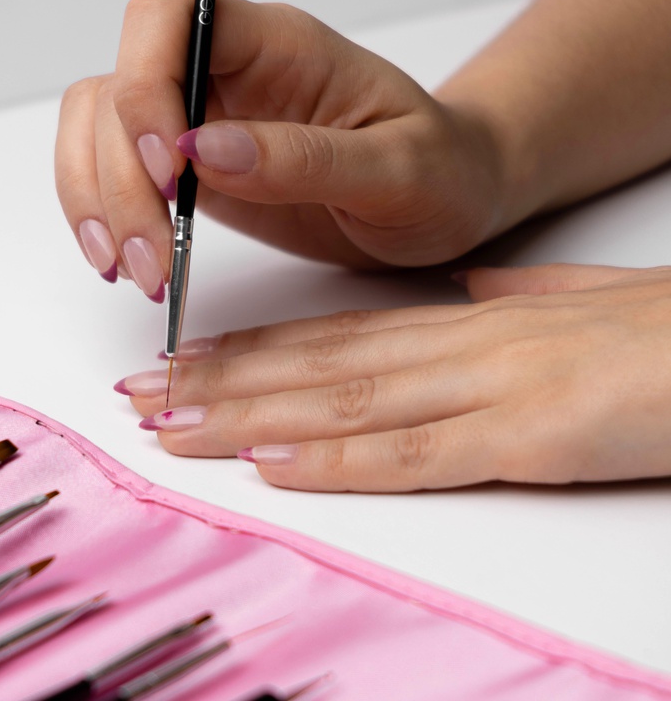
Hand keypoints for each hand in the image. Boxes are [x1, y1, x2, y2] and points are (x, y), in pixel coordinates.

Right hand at [55, 0, 506, 299]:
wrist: (441, 198)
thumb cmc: (440, 172)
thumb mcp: (400, 170)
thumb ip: (306, 158)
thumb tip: (202, 150)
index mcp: (278, 44)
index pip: (170, 18)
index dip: (146, 86)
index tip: (172, 172)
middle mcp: (225, 70)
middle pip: (117, 87)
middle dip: (119, 178)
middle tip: (151, 263)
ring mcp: (199, 116)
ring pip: (98, 126)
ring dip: (97, 199)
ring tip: (134, 272)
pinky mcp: (187, 165)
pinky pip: (112, 168)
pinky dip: (100, 211)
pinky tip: (121, 258)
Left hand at [118, 264, 670, 491]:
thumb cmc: (663, 331)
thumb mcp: (573, 307)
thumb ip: (516, 300)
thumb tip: (470, 293)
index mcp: (463, 324)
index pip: (333, 336)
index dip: (252, 350)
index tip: (186, 359)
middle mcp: (457, 345)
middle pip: (315, 366)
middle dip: (218, 382)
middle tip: (139, 394)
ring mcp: (490, 386)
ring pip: (343, 401)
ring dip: (247, 416)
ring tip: (171, 426)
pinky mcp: (532, 431)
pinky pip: (417, 449)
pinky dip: (337, 459)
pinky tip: (273, 465)